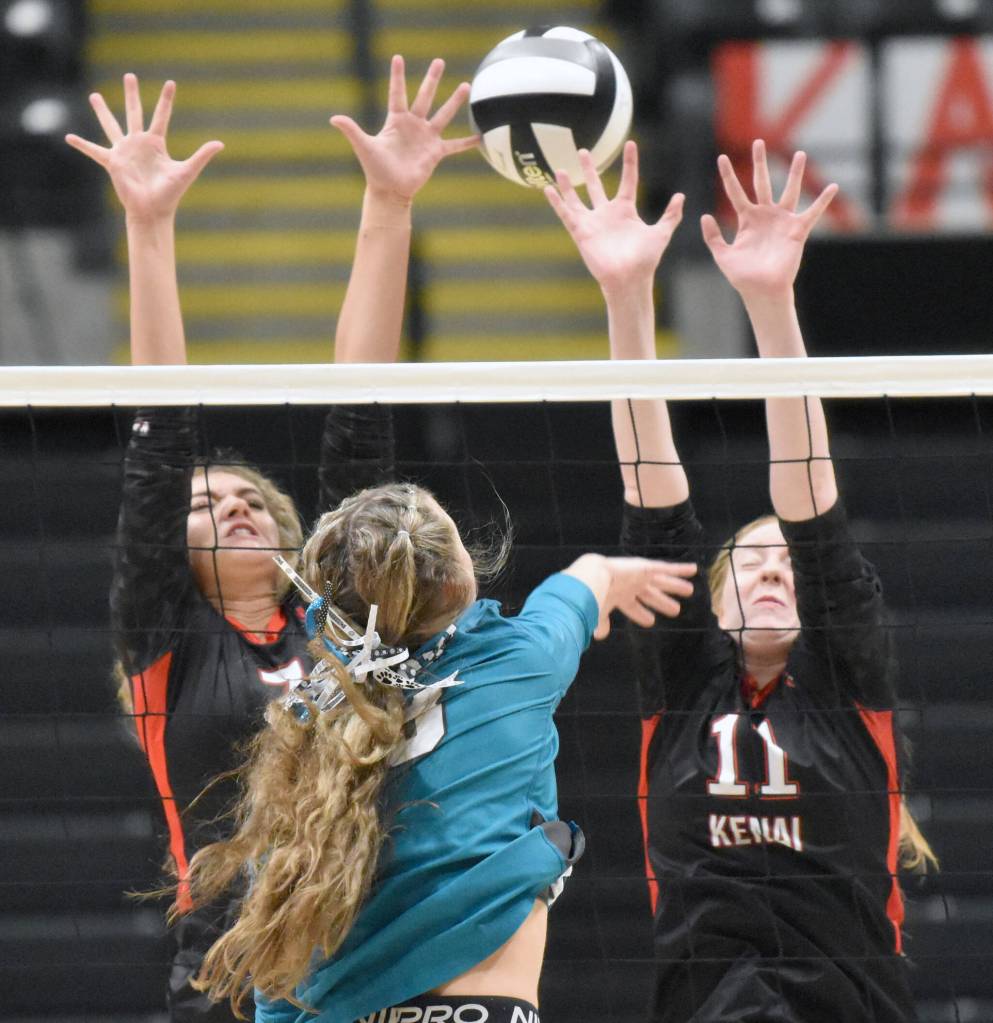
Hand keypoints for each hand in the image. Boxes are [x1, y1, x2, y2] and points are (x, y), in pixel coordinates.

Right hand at [65, 73, 222, 222]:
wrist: (153, 211)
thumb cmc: (170, 194)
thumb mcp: (187, 171)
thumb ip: (202, 155)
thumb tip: (220, 143)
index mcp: (156, 144)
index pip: (162, 116)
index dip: (166, 100)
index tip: (170, 82)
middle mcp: (139, 144)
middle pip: (135, 113)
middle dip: (132, 94)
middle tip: (129, 75)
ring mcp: (125, 152)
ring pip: (112, 125)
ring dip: (102, 111)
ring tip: (94, 95)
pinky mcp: (113, 162)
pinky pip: (94, 151)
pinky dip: (82, 145)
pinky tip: (69, 137)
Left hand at [330, 55, 476, 203]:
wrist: (390, 191)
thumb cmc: (375, 170)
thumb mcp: (364, 147)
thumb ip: (352, 130)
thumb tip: (333, 119)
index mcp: (396, 121)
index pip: (397, 94)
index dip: (397, 76)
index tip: (398, 57)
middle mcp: (413, 125)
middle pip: (424, 97)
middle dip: (432, 79)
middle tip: (439, 61)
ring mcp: (426, 138)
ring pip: (443, 115)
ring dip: (454, 102)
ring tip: (466, 85)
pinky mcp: (435, 153)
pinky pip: (455, 146)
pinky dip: (467, 143)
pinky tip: (480, 137)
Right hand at [544, 140, 683, 292]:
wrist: (628, 277)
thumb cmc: (645, 259)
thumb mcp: (661, 233)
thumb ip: (671, 215)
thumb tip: (681, 196)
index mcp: (625, 211)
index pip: (628, 180)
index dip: (630, 163)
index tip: (631, 144)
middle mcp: (607, 214)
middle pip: (595, 186)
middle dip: (589, 169)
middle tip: (582, 152)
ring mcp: (592, 223)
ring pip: (577, 199)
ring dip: (568, 185)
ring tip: (560, 168)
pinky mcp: (581, 232)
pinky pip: (566, 214)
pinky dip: (557, 202)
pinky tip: (548, 189)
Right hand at [595, 556, 696, 639]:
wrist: (593, 578)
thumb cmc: (595, 597)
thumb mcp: (599, 613)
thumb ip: (603, 623)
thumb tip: (599, 636)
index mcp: (619, 596)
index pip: (633, 607)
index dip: (641, 614)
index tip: (651, 621)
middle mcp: (630, 585)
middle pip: (651, 595)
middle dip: (663, 602)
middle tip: (675, 610)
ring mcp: (639, 576)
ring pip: (661, 582)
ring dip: (675, 586)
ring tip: (689, 591)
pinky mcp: (646, 567)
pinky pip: (666, 568)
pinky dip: (680, 569)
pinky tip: (693, 570)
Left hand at [701, 139, 836, 303]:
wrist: (762, 290)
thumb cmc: (742, 276)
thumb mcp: (723, 255)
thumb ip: (713, 236)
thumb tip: (704, 215)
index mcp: (746, 220)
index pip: (736, 192)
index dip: (728, 176)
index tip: (721, 158)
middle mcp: (765, 215)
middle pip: (761, 183)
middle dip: (759, 163)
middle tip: (758, 142)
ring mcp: (781, 221)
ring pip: (788, 191)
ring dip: (794, 173)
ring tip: (799, 154)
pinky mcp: (797, 230)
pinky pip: (813, 212)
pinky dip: (822, 201)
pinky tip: (833, 187)